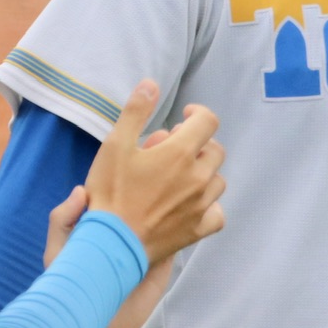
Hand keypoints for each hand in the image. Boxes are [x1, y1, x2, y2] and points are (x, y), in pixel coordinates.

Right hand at [85, 81, 226, 266]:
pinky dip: (209, 206)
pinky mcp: (198, 230)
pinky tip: (192, 205)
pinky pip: (217, 214)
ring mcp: (201, 205)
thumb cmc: (110, 193)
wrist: (110, 243)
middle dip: (199, 144)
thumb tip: (151, 84)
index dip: (198, 113)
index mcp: (181, 153)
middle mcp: (198, 177)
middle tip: (175, 150)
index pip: (208, 121)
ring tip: (180, 177)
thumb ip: (135, 111)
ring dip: (203, 173)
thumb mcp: (115, 145)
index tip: (183, 117)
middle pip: (215, 150)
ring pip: (217, 180)